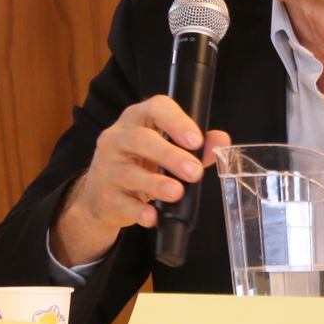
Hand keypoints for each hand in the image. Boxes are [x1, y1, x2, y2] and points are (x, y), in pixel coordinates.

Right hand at [50, 94, 230, 266]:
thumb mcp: (165, 147)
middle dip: (170, 155)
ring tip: (177, 192)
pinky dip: (138, 211)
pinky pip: (122, 203)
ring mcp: (108, 168)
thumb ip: (195, 144)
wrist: (103, 193)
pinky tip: (152, 216)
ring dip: (156, 183)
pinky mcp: (105, 195)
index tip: (196, 140)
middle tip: (194, 172)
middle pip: (141, 140)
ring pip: (130, 173)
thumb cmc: (140, 162)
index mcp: (136, 119)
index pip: (155, 108)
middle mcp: (117, 139)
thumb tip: (220, 141)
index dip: (177, 121)